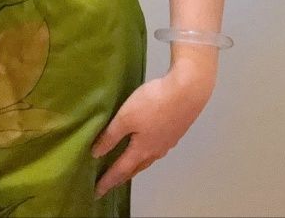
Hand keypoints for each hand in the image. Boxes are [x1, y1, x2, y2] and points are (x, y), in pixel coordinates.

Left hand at [90, 58, 216, 198]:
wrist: (187, 91)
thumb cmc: (154, 103)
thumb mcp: (126, 117)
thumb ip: (111, 135)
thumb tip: (96, 154)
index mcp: (142, 149)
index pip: (121, 170)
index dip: (108, 180)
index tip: (97, 192)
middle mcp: (156, 150)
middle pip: (136, 167)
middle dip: (123, 176)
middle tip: (112, 183)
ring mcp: (168, 141)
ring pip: (149, 158)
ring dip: (136, 165)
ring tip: (129, 166)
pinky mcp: (175, 130)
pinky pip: (158, 147)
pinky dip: (148, 152)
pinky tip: (149, 144)